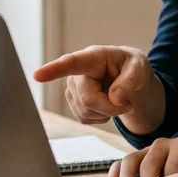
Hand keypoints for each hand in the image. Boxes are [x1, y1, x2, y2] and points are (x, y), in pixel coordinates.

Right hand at [33, 46, 165, 133]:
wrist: (128, 78)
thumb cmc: (132, 67)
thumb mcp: (140, 68)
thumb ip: (131, 80)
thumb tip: (115, 98)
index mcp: (93, 57)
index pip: (71, 63)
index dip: (54, 70)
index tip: (37, 75)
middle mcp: (76, 72)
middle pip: (88, 99)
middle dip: (111, 108)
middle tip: (128, 104)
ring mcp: (72, 88)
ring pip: (86, 112)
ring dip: (108, 113)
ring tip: (118, 100)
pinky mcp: (73, 102)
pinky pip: (85, 119)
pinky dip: (101, 118)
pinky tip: (107, 106)